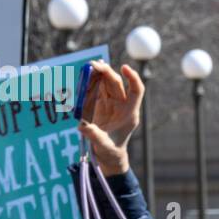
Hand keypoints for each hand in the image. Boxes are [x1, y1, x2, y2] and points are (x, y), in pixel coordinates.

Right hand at [78, 60, 144, 176]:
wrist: (108, 154)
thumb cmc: (110, 150)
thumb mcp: (103, 145)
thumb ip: (94, 135)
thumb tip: (82, 125)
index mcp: (129, 113)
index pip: (136, 91)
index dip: (132, 78)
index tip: (124, 67)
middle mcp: (122, 105)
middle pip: (117, 83)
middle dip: (106, 72)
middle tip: (92, 64)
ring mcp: (112, 103)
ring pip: (107, 83)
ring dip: (99, 74)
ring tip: (88, 67)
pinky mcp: (102, 103)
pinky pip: (98, 88)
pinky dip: (92, 81)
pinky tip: (85, 76)